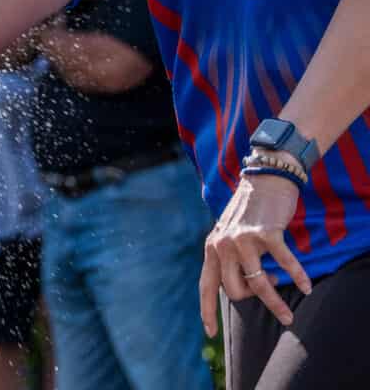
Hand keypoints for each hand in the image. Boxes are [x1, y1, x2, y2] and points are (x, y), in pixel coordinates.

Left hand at [199, 171, 310, 335]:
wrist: (264, 179)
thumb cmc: (248, 212)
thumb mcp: (228, 234)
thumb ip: (228, 258)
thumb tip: (239, 290)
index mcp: (212, 247)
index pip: (206, 285)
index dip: (207, 310)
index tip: (210, 332)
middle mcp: (223, 244)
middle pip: (235, 291)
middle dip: (252, 300)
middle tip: (267, 291)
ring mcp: (244, 239)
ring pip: (258, 284)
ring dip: (275, 303)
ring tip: (288, 315)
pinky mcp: (267, 233)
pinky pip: (285, 264)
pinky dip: (297, 277)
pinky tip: (306, 286)